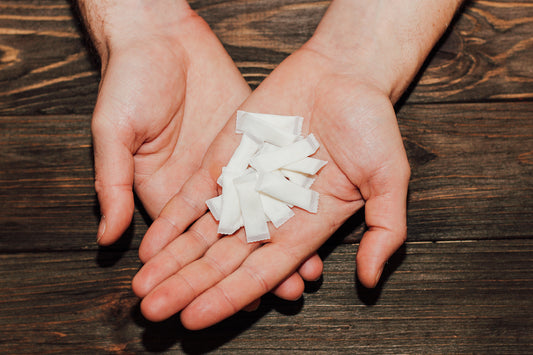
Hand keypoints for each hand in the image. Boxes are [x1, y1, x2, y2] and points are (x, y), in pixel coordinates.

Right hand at [79, 0, 322, 301]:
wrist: (162, 38)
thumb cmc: (127, 82)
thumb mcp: (113, 132)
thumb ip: (114, 182)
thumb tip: (107, 238)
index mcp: (165, 193)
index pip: (187, 247)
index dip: (202, 276)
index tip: (216, 305)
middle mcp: (202, 188)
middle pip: (228, 240)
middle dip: (247, 272)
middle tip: (276, 297)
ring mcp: (231, 168)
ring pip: (259, 217)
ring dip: (277, 246)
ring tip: (300, 277)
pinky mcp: (253, 145)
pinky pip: (274, 182)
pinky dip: (289, 206)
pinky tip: (309, 228)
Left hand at [131, 46, 409, 328]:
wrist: (341, 73)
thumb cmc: (370, 124)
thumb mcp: (389, 177)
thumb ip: (384, 229)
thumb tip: (368, 280)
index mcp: (305, 227)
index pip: (261, 272)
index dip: (229, 296)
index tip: (195, 318)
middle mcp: (270, 214)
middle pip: (223, 261)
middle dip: (188, 287)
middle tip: (154, 312)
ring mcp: (245, 188)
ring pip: (202, 234)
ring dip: (172, 261)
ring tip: (142, 287)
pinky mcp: (226, 161)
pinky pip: (194, 197)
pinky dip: (172, 220)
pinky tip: (150, 243)